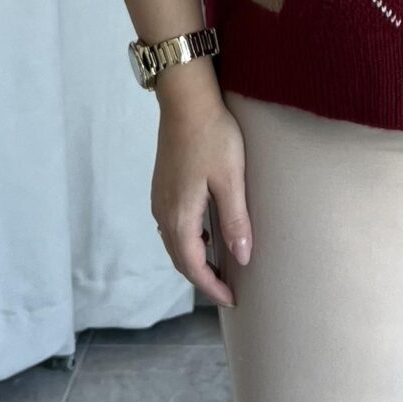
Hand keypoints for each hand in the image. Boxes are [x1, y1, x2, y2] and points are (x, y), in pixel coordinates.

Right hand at [151, 90, 251, 308]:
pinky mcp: (163, 187)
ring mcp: (160, 200)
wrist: (186, 101)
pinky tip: (207, 236)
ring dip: (195, 260)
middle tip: (228, 290)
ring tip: (220, 268)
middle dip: (203, 279)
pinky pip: (173, 227)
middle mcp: (163, 213)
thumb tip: (242, 258)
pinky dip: (188, 241)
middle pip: (181, 259)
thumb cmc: (213, 136)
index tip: (232, 300)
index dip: (212, 287)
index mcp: (180, 217)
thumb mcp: (231, 179)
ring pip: (175, 244)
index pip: (194, 267)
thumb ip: (235, 220)